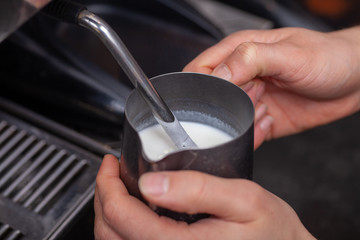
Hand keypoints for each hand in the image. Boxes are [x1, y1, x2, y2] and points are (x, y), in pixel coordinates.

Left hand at [94, 155, 314, 239]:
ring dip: (109, 213)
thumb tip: (151, 182)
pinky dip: (122, 229)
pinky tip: (134, 212)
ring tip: (118, 188)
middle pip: (110, 233)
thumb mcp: (243, 200)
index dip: (108, 185)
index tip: (111, 164)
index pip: (121, 217)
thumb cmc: (272, 233)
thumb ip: (198, 189)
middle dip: (103, 197)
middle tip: (111, 172)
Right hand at [184, 27, 359, 147]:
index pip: (200, 69)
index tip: (215, 95)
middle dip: (221, 107)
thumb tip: (218, 75)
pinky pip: (245, 133)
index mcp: (238, 53)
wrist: (355, 82)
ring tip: (265, 110)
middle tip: (252, 99)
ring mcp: (250, 100)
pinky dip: (253, 135)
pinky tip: (270, 123)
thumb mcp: (289, 54)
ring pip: (224, 119)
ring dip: (239, 122)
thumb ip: (250, 59)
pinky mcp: (261, 119)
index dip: (199, 85)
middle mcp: (241, 77)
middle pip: (208, 98)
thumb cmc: (327, 57)